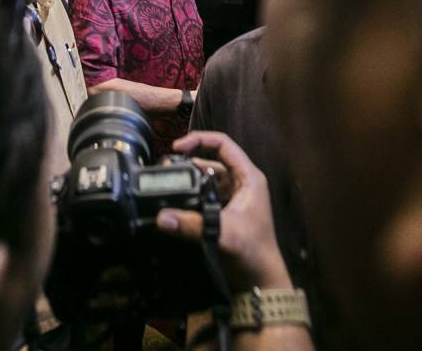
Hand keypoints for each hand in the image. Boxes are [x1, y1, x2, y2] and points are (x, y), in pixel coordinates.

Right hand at [156, 131, 290, 291]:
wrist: (259, 282)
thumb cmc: (252, 253)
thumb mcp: (222, 234)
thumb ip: (191, 225)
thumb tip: (161, 217)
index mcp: (248, 178)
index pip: (223, 144)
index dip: (199, 140)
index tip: (176, 147)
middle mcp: (240, 183)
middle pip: (209, 160)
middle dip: (187, 162)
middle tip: (164, 170)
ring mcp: (231, 198)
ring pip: (203, 178)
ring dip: (186, 180)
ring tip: (164, 184)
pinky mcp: (222, 212)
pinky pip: (201, 195)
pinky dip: (187, 196)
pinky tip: (172, 202)